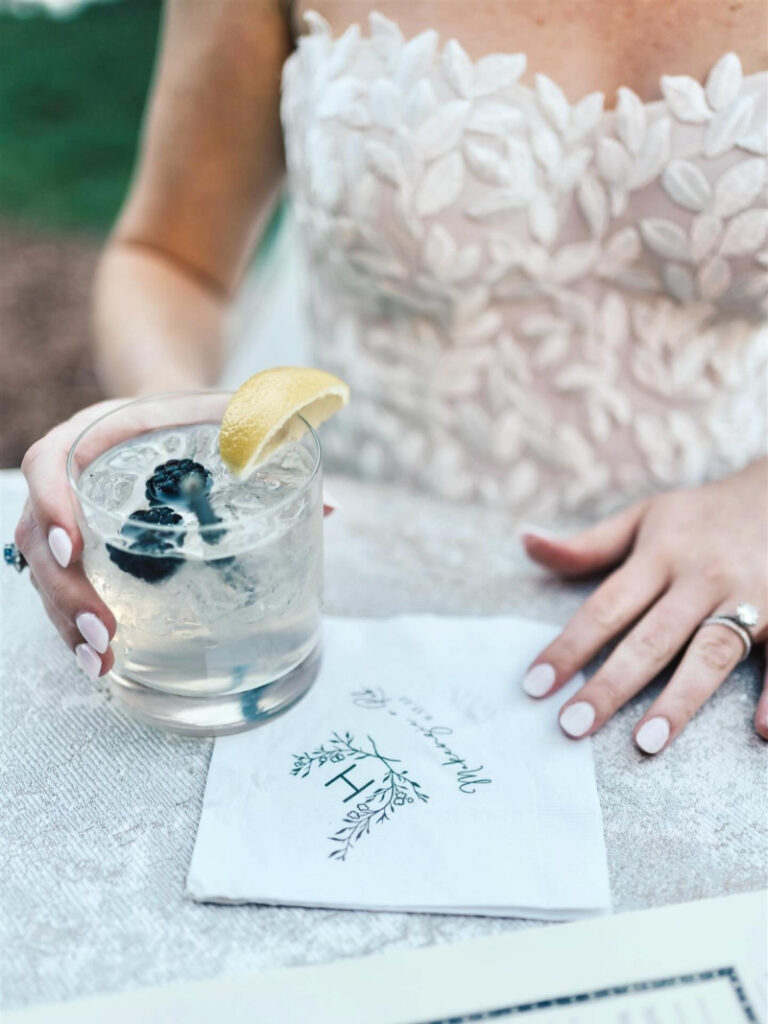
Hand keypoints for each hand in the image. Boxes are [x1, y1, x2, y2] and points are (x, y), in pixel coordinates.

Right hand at [15, 401, 337, 681]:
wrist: (165, 415)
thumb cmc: (195, 418)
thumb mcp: (229, 415)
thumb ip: (272, 446)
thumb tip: (331, 508)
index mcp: (93, 433)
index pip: (51, 464)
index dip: (54, 505)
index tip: (78, 546)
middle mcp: (67, 477)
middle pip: (39, 535)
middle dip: (65, 588)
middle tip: (103, 629)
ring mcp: (65, 517)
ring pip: (43, 571)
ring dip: (66, 620)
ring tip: (101, 659)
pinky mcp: (77, 550)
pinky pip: (60, 588)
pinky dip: (74, 626)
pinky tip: (100, 660)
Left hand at [520, 457, 767, 753]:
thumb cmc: (701, 516)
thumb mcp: (644, 518)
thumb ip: (587, 544)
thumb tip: (526, 541)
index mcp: (660, 555)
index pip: (605, 607)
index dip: (568, 647)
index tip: (534, 686)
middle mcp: (701, 577)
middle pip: (650, 638)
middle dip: (610, 684)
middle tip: (572, 727)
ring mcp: (750, 597)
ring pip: (710, 653)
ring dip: (679, 699)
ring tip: (646, 742)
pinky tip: (762, 732)